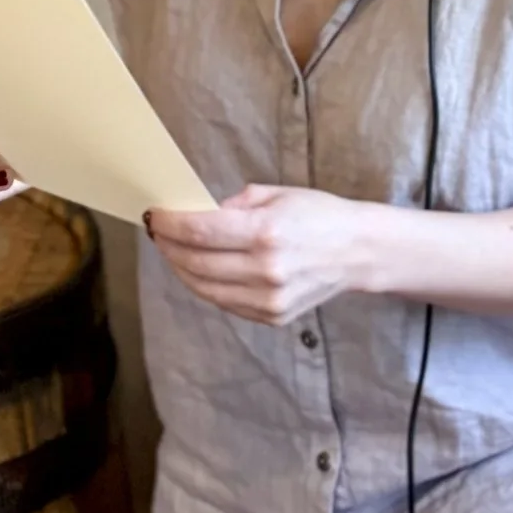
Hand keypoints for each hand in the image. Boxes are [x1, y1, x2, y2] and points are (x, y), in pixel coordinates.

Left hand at [144, 184, 371, 324]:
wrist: (359, 251)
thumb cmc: (319, 215)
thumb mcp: (277, 195)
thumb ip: (234, 206)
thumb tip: (197, 215)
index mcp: (266, 232)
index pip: (199, 231)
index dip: (169, 224)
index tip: (154, 215)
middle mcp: (266, 270)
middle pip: (196, 262)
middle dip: (169, 246)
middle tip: (158, 232)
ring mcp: (269, 299)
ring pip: (204, 288)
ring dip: (181, 268)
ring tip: (172, 251)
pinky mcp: (272, 317)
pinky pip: (225, 303)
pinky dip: (205, 286)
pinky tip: (199, 269)